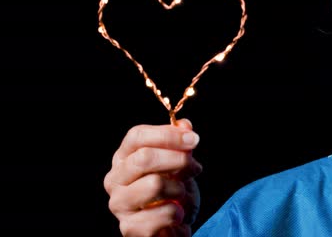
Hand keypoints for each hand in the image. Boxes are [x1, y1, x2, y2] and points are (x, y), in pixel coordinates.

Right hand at [104, 119, 201, 236]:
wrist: (171, 228)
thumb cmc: (172, 194)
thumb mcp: (180, 165)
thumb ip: (181, 144)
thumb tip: (185, 125)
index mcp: (124, 158)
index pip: (137, 136)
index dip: (167, 135)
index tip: (193, 139)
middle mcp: (115, 179)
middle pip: (144, 158)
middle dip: (178, 160)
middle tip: (195, 167)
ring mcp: (119, 204)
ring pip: (155, 184)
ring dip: (179, 189)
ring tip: (182, 195)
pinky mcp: (130, 228)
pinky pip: (165, 213)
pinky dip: (180, 213)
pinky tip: (178, 216)